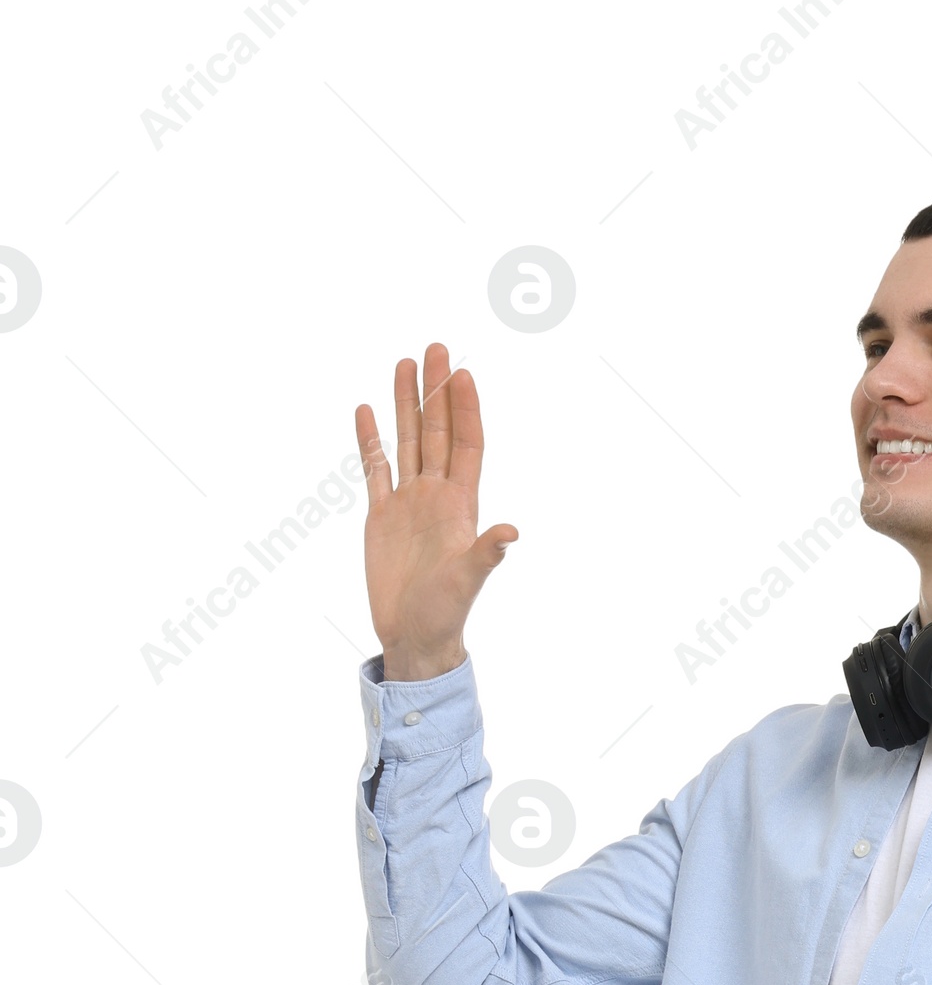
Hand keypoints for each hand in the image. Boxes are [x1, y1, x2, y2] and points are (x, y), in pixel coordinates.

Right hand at [354, 343, 517, 680]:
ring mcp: (408, 503)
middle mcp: (436, 496)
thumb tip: (512, 532)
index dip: (465, 410)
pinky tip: (367, 410)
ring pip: (406, 442)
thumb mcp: (467, 582)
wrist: (415, 637)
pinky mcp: (382, 516)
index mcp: (460, 505)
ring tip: (404, 363)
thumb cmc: (446, 614)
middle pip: (437, 432)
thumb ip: (486, 554)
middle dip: (437, 391)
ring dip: (405, 404)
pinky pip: (375, 469)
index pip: (466, 445)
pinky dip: (371, 440)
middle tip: (437, 347)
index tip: (462, 373)